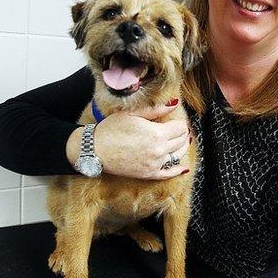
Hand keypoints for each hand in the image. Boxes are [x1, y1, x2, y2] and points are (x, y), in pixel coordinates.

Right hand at [67, 98, 190, 178]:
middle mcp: (159, 150)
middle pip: (181, 141)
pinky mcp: (148, 174)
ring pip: (178, 156)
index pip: (181, 128)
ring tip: (180, 142)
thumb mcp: (133, 114)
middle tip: (178, 130)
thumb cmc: (111, 129)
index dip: (180, 123)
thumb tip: (174, 103)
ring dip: (181, 148)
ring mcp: (154, 164)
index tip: (176, 121)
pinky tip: (182, 168)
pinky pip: (169, 174)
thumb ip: (156, 109)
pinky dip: (177, 170)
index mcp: (157, 133)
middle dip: (182, 134)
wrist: (94, 150)